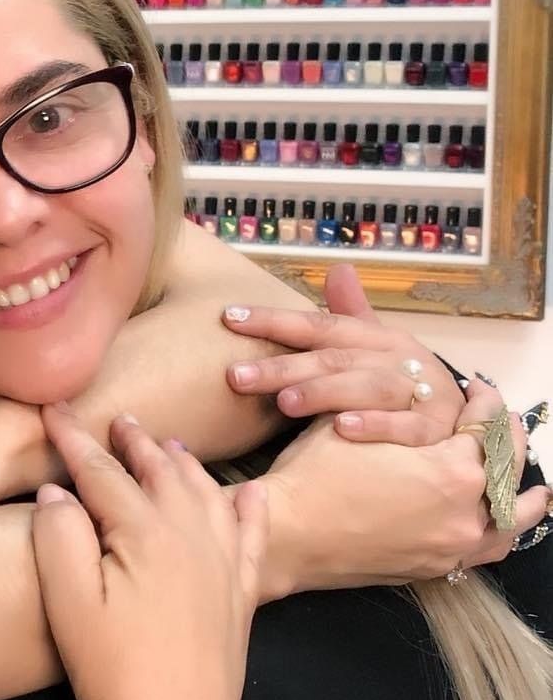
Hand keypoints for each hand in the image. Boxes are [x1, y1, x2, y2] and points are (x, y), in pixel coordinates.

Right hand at [33, 407, 266, 699]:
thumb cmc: (112, 670)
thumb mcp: (68, 602)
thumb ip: (58, 535)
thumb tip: (57, 489)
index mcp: (145, 532)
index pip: (103, 471)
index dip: (74, 439)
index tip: (52, 410)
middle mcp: (192, 536)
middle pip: (162, 471)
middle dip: (135, 441)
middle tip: (115, 420)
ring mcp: (223, 564)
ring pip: (207, 493)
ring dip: (184, 464)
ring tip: (167, 445)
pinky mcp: (240, 596)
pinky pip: (251, 535)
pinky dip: (248, 507)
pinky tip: (246, 492)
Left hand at [220, 263, 465, 441]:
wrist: (471, 416)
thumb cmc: (405, 378)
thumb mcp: (378, 344)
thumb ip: (350, 314)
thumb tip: (338, 269)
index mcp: (374, 337)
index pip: (317, 325)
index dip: (273, 320)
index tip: (228, 318)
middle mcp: (393, 359)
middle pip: (332, 359)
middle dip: (282, 367)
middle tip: (235, 377)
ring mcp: (416, 393)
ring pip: (366, 388)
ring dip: (324, 393)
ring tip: (284, 402)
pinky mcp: (433, 429)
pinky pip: (405, 428)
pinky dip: (376, 428)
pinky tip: (342, 431)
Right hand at [257, 375, 548, 598]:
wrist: (282, 536)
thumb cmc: (314, 475)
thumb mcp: (354, 418)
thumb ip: (402, 403)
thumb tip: (423, 384)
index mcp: (454, 473)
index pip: (486, 428)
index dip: (485, 402)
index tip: (480, 388)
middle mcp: (466, 516)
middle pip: (506, 473)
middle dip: (506, 442)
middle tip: (503, 422)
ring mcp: (451, 549)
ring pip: (509, 522)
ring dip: (518, 498)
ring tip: (532, 489)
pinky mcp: (432, 570)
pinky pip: (483, 553)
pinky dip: (495, 534)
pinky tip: (491, 527)